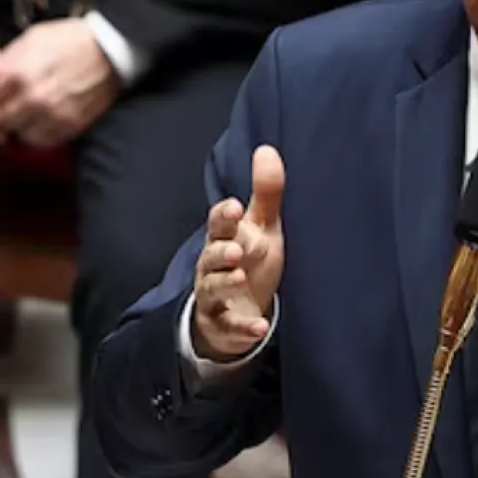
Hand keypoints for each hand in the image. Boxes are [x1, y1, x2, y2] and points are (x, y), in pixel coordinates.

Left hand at [0, 19, 117, 147]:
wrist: (110, 51)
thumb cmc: (71, 40)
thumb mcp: (33, 38)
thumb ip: (7, 59)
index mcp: (20, 73)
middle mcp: (35, 97)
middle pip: (2, 120)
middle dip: (1, 114)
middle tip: (7, 107)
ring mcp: (54, 114)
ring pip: (21, 134)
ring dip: (20, 127)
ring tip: (25, 116)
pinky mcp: (72, 125)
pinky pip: (45, 140)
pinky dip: (39, 134)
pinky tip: (41, 121)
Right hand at [193, 145, 286, 361]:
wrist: (238, 308)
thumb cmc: (250, 259)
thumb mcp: (262, 227)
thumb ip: (266, 192)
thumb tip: (267, 149)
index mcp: (224, 239)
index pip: (218, 224)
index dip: (223, 217)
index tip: (234, 207)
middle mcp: (213, 266)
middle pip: (211, 256)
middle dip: (221, 252)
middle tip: (236, 250)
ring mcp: (215, 296)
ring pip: (212, 289)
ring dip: (224, 284)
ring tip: (240, 278)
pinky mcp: (223, 324)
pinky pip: (229, 326)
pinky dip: (244, 328)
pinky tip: (260, 328)